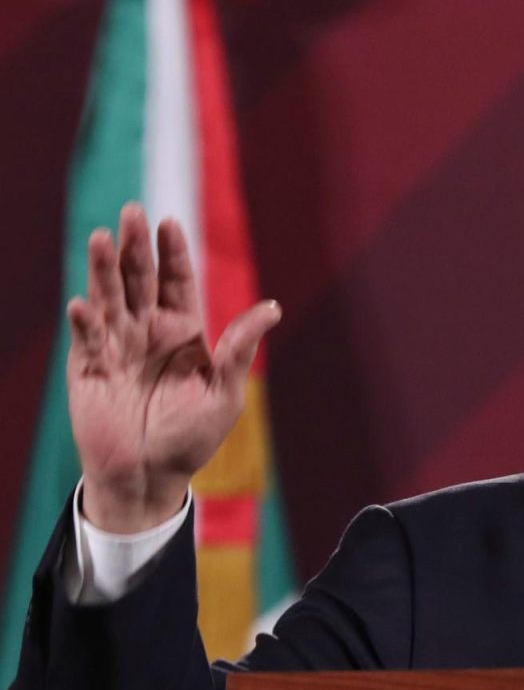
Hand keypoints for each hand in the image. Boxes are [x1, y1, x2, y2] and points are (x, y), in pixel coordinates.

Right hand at [67, 203, 281, 531]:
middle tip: (132, 213)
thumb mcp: (224, 392)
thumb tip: (274, 307)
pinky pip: (86, 339)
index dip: (172, 253)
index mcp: (183, 332)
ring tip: (102, 239)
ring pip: (109, 298)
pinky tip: (83, 304)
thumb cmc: (191, 437)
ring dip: (103, 270)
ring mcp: (115, 347)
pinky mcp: (88, 369)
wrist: (152, 476)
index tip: (169, 222)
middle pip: (140, 280)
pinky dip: (84, 322)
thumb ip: (240, 348)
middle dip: (136, 248)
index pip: (176, 282)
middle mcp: (147, 332)